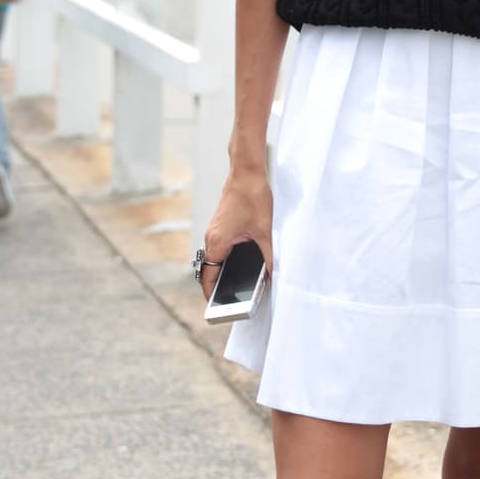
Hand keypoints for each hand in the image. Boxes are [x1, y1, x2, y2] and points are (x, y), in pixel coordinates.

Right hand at [198, 169, 273, 302]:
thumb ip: (268, 257)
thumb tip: (273, 275)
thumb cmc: (252, 196)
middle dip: (221, 284)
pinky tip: (245, 260)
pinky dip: (229, 257)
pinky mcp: (222, 225)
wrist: (247, 172)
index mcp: (217, 242)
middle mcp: (212, 237)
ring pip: (216, 257)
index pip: (207, 275)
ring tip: (241, 282)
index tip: (218, 306)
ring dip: (225, 269)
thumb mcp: (264, 232)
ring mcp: (215, 231)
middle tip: (234, 297)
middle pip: (211, 268)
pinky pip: (222, 247)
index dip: (210, 293)